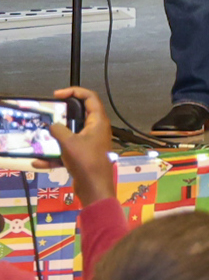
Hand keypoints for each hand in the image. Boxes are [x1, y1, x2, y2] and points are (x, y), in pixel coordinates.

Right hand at [48, 88, 114, 205]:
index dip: (75, 91)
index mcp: (98, 121)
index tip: (58, 94)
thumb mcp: (69, 143)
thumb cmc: (86, 162)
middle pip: (79, 115)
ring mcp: (90, 143)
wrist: (94, 188)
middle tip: (48, 116)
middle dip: (61, 116)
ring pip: (70, 135)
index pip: (90, 97)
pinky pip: (67, 151)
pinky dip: (55, 156)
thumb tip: (53, 125)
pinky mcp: (84, 155)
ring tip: (41, 139)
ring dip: (55, 138)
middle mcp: (96, 129)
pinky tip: (40, 161)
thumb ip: (59, 130)